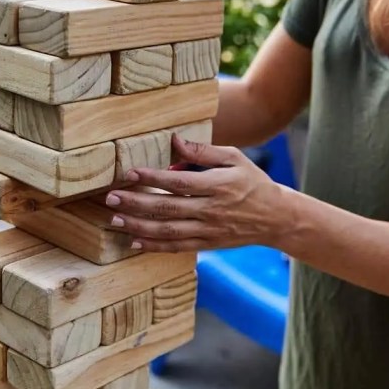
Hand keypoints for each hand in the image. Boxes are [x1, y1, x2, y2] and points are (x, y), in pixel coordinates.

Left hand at [105, 134, 288, 252]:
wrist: (276, 218)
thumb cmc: (253, 182)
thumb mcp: (234, 158)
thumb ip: (204, 151)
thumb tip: (175, 140)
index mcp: (218, 186)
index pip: (179, 183)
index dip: (152, 178)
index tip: (130, 173)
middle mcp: (211, 210)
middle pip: (168, 208)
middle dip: (136, 202)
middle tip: (111, 197)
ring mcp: (208, 230)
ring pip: (168, 231)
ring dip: (138, 226)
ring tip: (115, 218)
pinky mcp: (207, 244)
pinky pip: (176, 247)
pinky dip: (154, 246)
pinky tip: (134, 242)